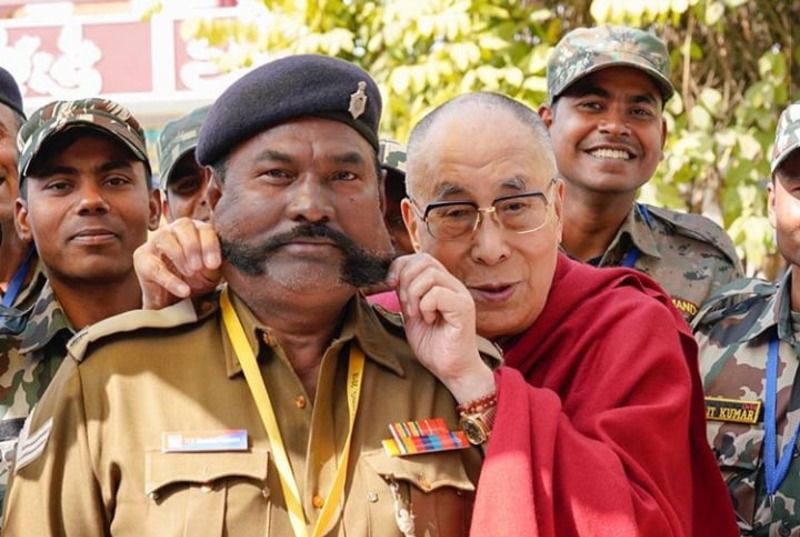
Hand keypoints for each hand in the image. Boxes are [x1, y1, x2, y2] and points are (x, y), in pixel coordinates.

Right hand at [133, 218, 222, 309]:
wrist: (175, 301)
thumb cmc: (196, 281)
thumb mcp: (212, 272)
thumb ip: (217, 263)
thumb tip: (224, 260)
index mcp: (196, 230)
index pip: (205, 228)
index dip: (210, 245)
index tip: (214, 265)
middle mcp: (175, 230)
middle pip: (184, 225)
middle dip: (193, 246)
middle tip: (199, 268)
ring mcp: (156, 241)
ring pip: (166, 238)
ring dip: (180, 256)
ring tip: (190, 274)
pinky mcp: (142, 257)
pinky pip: (154, 265)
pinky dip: (171, 280)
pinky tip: (184, 290)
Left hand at [386, 253, 494, 402]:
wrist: (451, 370)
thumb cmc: (434, 344)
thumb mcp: (412, 313)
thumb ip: (405, 293)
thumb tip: (391, 275)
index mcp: (442, 284)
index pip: (420, 258)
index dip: (400, 266)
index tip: (390, 284)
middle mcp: (453, 286)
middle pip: (424, 260)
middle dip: (405, 280)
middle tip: (406, 305)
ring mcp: (460, 296)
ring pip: (430, 275)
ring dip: (414, 295)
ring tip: (417, 314)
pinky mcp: (463, 310)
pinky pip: (437, 294)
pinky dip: (425, 306)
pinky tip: (429, 320)